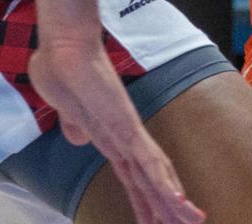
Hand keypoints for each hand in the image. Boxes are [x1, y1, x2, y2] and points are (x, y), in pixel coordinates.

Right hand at [28, 33, 204, 223]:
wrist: (63, 46)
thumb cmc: (59, 67)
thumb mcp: (63, 106)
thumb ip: (72, 124)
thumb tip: (77, 139)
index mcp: (107, 135)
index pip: (132, 175)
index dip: (144, 199)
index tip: (154, 221)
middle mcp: (123, 136)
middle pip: (150, 180)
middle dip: (165, 207)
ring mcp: (127, 131)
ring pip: (155, 175)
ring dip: (173, 202)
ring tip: (192, 222)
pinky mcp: (126, 126)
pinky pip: (147, 161)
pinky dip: (163, 182)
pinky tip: (178, 201)